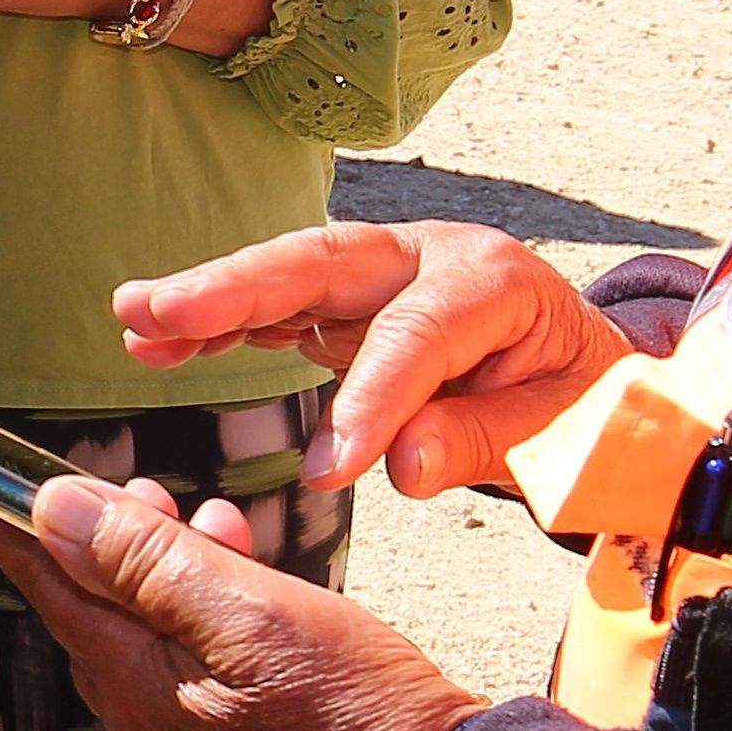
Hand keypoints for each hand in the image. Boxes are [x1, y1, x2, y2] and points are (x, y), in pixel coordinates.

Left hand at [0, 473, 483, 730]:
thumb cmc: (360, 712)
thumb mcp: (253, 613)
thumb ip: (149, 564)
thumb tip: (55, 513)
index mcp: (141, 693)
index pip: (56, 593)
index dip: (17, 530)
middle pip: (102, 618)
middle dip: (111, 544)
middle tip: (137, 487)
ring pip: (154, 644)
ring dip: (171, 575)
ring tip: (211, 523)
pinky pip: (195, 676)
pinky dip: (207, 621)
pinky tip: (251, 592)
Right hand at [118, 220, 632, 492]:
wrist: (597, 378)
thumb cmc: (584, 405)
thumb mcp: (561, 432)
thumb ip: (482, 439)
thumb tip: (402, 464)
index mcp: (492, 280)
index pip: (417, 335)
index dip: (369, 400)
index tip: (326, 472)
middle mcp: (428, 258)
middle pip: (326, 262)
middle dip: (240, 288)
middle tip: (164, 313)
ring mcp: (383, 275)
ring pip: (288, 276)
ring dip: (209, 298)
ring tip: (134, 319)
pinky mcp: (349, 305)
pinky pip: (279, 309)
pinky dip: (219, 325)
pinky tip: (157, 342)